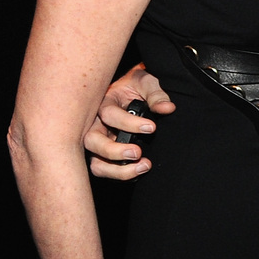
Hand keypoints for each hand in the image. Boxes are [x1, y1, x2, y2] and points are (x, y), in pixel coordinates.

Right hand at [85, 65, 174, 179]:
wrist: (134, 93)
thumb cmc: (137, 86)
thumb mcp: (147, 82)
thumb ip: (156, 94)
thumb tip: (167, 108)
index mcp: (104, 103)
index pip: (108, 115)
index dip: (128, 123)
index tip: (151, 127)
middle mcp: (97, 125)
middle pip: (92, 142)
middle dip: (113, 151)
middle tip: (138, 152)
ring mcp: (99, 142)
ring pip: (95, 162)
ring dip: (116, 170)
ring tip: (143, 166)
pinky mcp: (105, 155)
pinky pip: (104, 170)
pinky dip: (120, 176)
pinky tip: (140, 171)